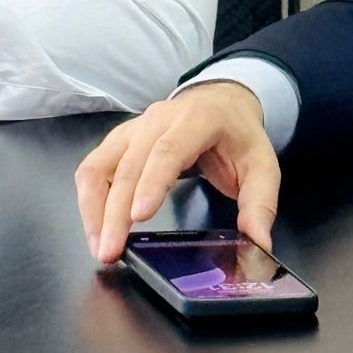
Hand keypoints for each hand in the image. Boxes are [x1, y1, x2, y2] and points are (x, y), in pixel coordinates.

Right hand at [74, 81, 280, 263]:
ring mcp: (134, 127)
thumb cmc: (239, 136)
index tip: (138, 216)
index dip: (151, 183)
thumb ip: (261, 204)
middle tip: (109, 251)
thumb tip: (258, 243)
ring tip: (98, 245)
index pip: (167, 151)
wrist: (221, 101)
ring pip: (101, 163)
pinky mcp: (121, 139)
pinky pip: (94, 164)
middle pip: (128, 164)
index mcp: (196, 120)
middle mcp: (157, 120)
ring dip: (93, 205)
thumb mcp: (263, 166)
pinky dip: (89, 196)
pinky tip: (94, 225)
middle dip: (114, 210)